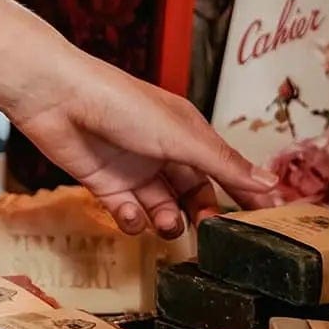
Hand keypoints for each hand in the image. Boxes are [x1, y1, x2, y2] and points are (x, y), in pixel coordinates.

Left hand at [12, 49, 277, 238]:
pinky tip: (132, 214)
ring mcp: (134, 169)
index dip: (243, 194)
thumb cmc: (120, 104)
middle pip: (195, 193)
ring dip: (169, 221)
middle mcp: (163, 151)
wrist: (57, 98)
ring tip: (168, 223)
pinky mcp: (105, 184)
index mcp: (187, 132)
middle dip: (203, 214)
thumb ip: (224, 165)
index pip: (225, 168)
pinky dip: (133, 220)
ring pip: (164, 208)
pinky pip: (129, 213)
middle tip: (207, 230)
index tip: (264, 219)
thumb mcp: (182, 137)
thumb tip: (271, 183)